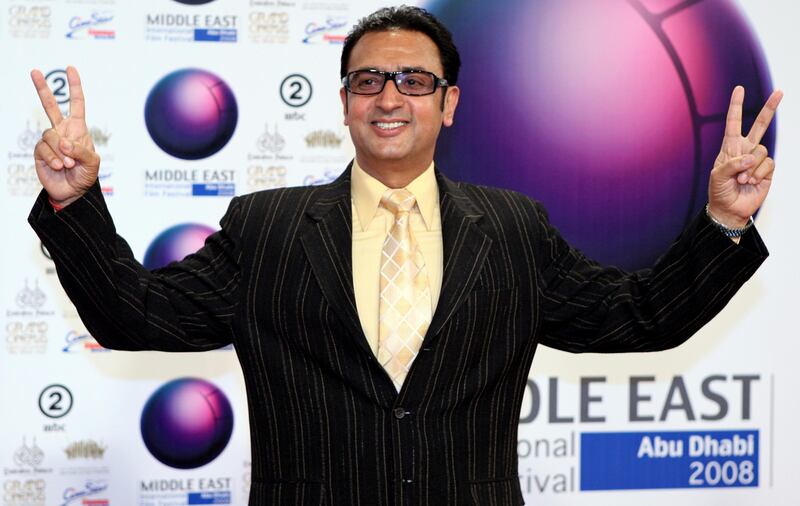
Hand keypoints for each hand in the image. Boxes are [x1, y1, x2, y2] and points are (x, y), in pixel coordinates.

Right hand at [31, 66, 99, 206]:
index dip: (74, 87)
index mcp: (78, 129)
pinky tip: (60, 166)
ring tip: (69, 163)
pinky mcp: (40, 151)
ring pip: (50, 136)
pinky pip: (44, 149)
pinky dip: (54, 158)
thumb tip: (64, 142)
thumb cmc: (85, 174)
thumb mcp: (92, 162)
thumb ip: (82, 150)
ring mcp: (50, 140)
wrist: (73, 191)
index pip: (77, 104)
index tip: (71, 69)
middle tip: (34, 71)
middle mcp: (61, 131)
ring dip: (61, 151)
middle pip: (50, 106)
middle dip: (42, 88)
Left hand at [707, 86, 782, 227]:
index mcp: (730, 147)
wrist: (730, 209)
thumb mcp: (717, 176)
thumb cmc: (719, 191)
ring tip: (742, 179)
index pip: (733, 122)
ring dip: (750, 167)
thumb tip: (752, 157)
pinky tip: (752, 181)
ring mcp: (757, 159)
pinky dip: (759, 172)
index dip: (736, 106)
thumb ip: (732, 164)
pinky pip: (768, 163)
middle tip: (780, 92)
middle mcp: (745, 149)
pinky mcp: (768, 169)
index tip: (739, 89)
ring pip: (761, 151)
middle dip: (770, 109)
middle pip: (760, 125)